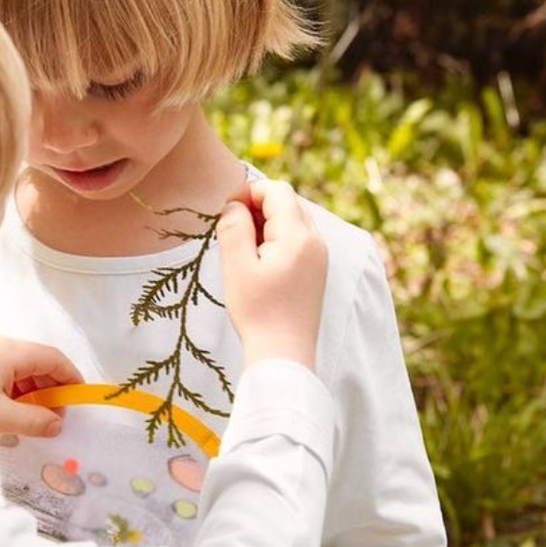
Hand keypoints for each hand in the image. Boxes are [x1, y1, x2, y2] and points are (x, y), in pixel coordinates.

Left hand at [0, 336, 81, 450]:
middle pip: (38, 364)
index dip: (71, 378)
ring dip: (32, 396)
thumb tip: (58, 424)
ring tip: (34, 422)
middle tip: (56, 419)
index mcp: (8, 351)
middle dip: (52, 391)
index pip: (53, 358)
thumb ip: (34, 420)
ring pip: (20, 372)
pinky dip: (14, 395)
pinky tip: (11, 417)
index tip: (80, 401)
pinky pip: (2, 377)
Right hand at [214, 180, 327, 369]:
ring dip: (266, 224)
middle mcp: (316, 241)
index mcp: (298, 235)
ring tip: (244, 250)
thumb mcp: (237, 266)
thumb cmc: (258, 312)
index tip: (226, 211)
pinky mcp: (316, 272)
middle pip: (288, 202)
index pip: (277, 191)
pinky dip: (277, 241)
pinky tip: (259, 264)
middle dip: (257, 207)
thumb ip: (234, 228)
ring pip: (293, 221)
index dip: (249, 192)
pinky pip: (297, 241)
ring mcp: (319, 257)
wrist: (284, 355)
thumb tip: (234, 205)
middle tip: (232, 231)